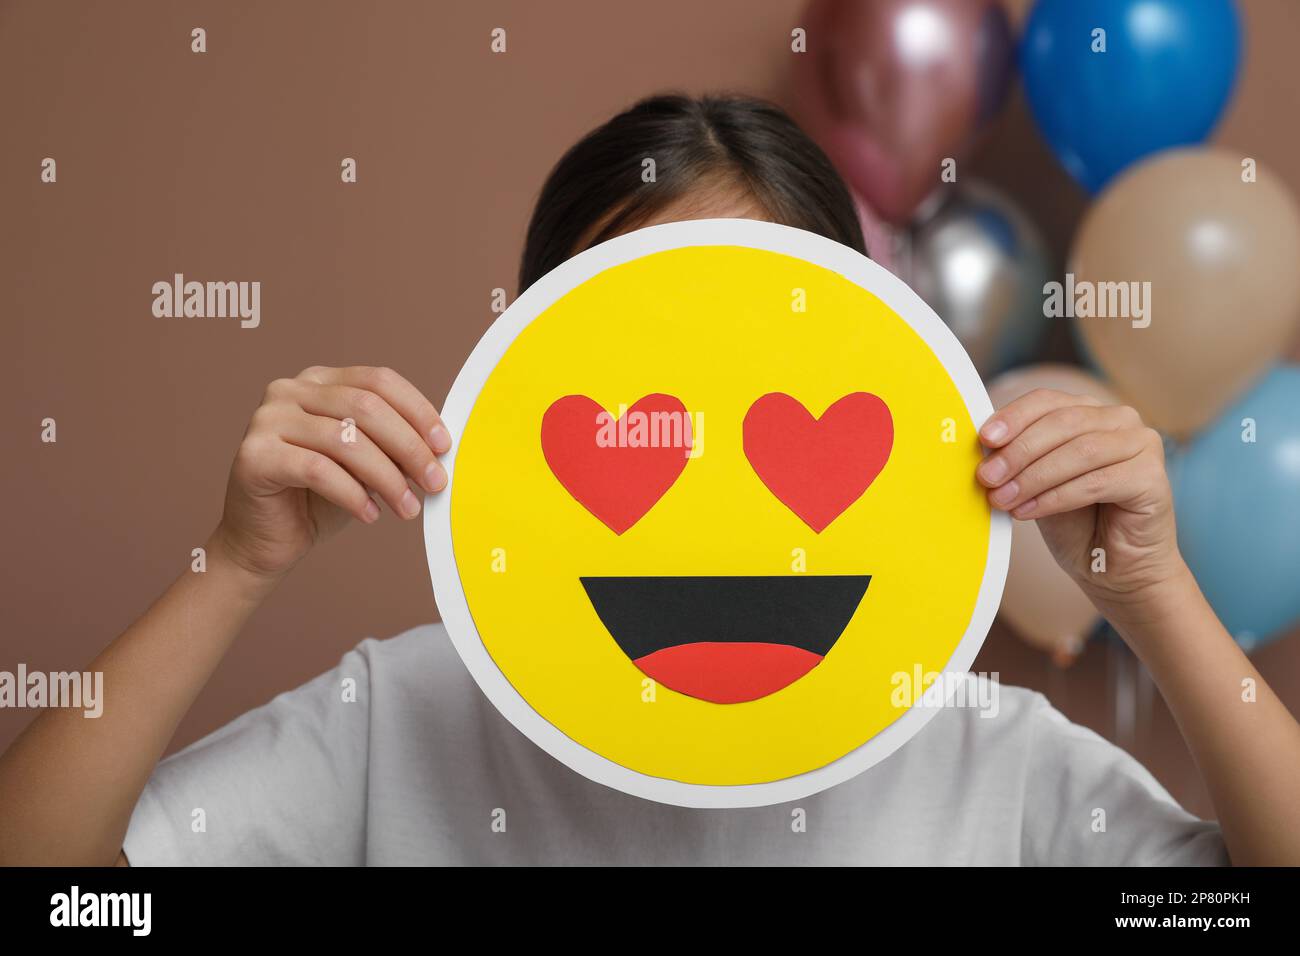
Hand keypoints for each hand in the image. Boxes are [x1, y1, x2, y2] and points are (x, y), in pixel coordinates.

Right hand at [217, 365, 450, 579]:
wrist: (265, 540)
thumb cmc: (317, 498)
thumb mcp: (365, 466)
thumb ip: (393, 447)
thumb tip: (439, 449)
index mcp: (319, 381)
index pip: (379, 381)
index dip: (418, 412)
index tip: (444, 446)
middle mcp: (289, 390)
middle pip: (366, 406)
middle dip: (409, 447)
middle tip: (435, 482)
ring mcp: (268, 420)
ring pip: (345, 440)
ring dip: (387, 478)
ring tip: (408, 508)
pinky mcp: (255, 456)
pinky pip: (318, 470)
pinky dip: (352, 494)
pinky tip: (370, 515)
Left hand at [976, 389, 1187, 609]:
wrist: (1115, 569)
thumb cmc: (1075, 523)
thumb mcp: (1035, 483)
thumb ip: (1017, 459)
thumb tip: (982, 445)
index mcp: (1088, 412)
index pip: (1047, 401)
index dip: (1014, 416)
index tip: (984, 438)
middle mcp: (1120, 420)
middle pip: (1062, 422)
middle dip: (1019, 451)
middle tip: (988, 477)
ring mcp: (1142, 445)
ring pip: (1080, 451)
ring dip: (1034, 477)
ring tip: (1003, 499)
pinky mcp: (1152, 476)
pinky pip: (1097, 481)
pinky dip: (1057, 497)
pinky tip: (1028, 511)